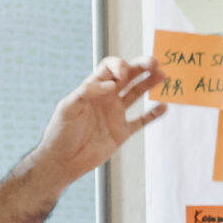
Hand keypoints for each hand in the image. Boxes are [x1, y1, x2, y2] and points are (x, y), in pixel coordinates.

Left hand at [31, 56, 167, 186]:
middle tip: (155, 62)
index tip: (123, 74)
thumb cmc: (60, 132)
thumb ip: (87, 91)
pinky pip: (141, 120)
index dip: (119, 65)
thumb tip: (112, 85)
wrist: (62, 161)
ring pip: (136, 94)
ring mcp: (115, 114)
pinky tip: (163, 107)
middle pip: (127, 76)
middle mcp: (106, 98)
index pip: (109, 68)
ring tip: (162, 76)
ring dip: (149, 84)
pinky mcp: (122, 132)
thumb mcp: (68, 107)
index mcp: (92, 88)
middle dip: (140, 66)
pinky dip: (153, 114)